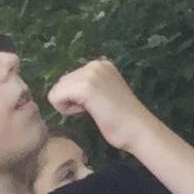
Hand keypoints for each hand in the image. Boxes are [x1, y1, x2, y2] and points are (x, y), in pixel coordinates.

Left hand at [43, 60, 157, 153]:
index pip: (69, 79)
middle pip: (61, 83)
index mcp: (101, 64)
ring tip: (92, 110)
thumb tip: (63, 88)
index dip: (77, 96)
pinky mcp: (84, 88)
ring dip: (68, 105)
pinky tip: (86, 112)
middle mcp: (95, 64)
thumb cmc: (121, 117)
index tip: (98, 103)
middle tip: (95, 108)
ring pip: (56, 90)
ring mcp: (90, 74)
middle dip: (71, 99)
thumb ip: (88, 85)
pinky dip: (66, 109)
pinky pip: (55, 98)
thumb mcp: (104, 92)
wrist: (137, 128)